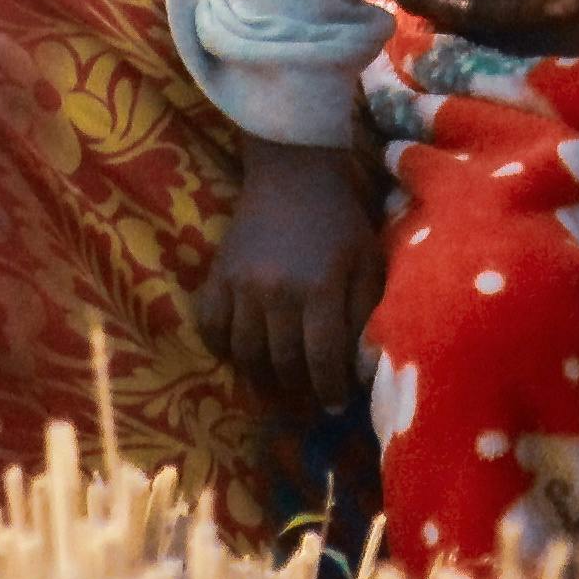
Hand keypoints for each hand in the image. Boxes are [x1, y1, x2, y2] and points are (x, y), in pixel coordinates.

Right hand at [192, 137, 380, 412]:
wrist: (293, 172)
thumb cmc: (340, 219)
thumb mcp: (368, 259)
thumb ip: (368, 310)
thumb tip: (365, 364)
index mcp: (320, 287)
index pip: (322, 360)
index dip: (330, 391)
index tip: (336, 406)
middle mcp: (277, 291)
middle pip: (281, 363)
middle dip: (297, 393)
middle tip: (307, 405)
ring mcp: (241, 285)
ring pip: (245, 354)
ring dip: (261, 380)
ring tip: (277, 389)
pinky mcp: (217, 276)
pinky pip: (210, 327)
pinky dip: (222, 348)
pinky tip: (241, 355)